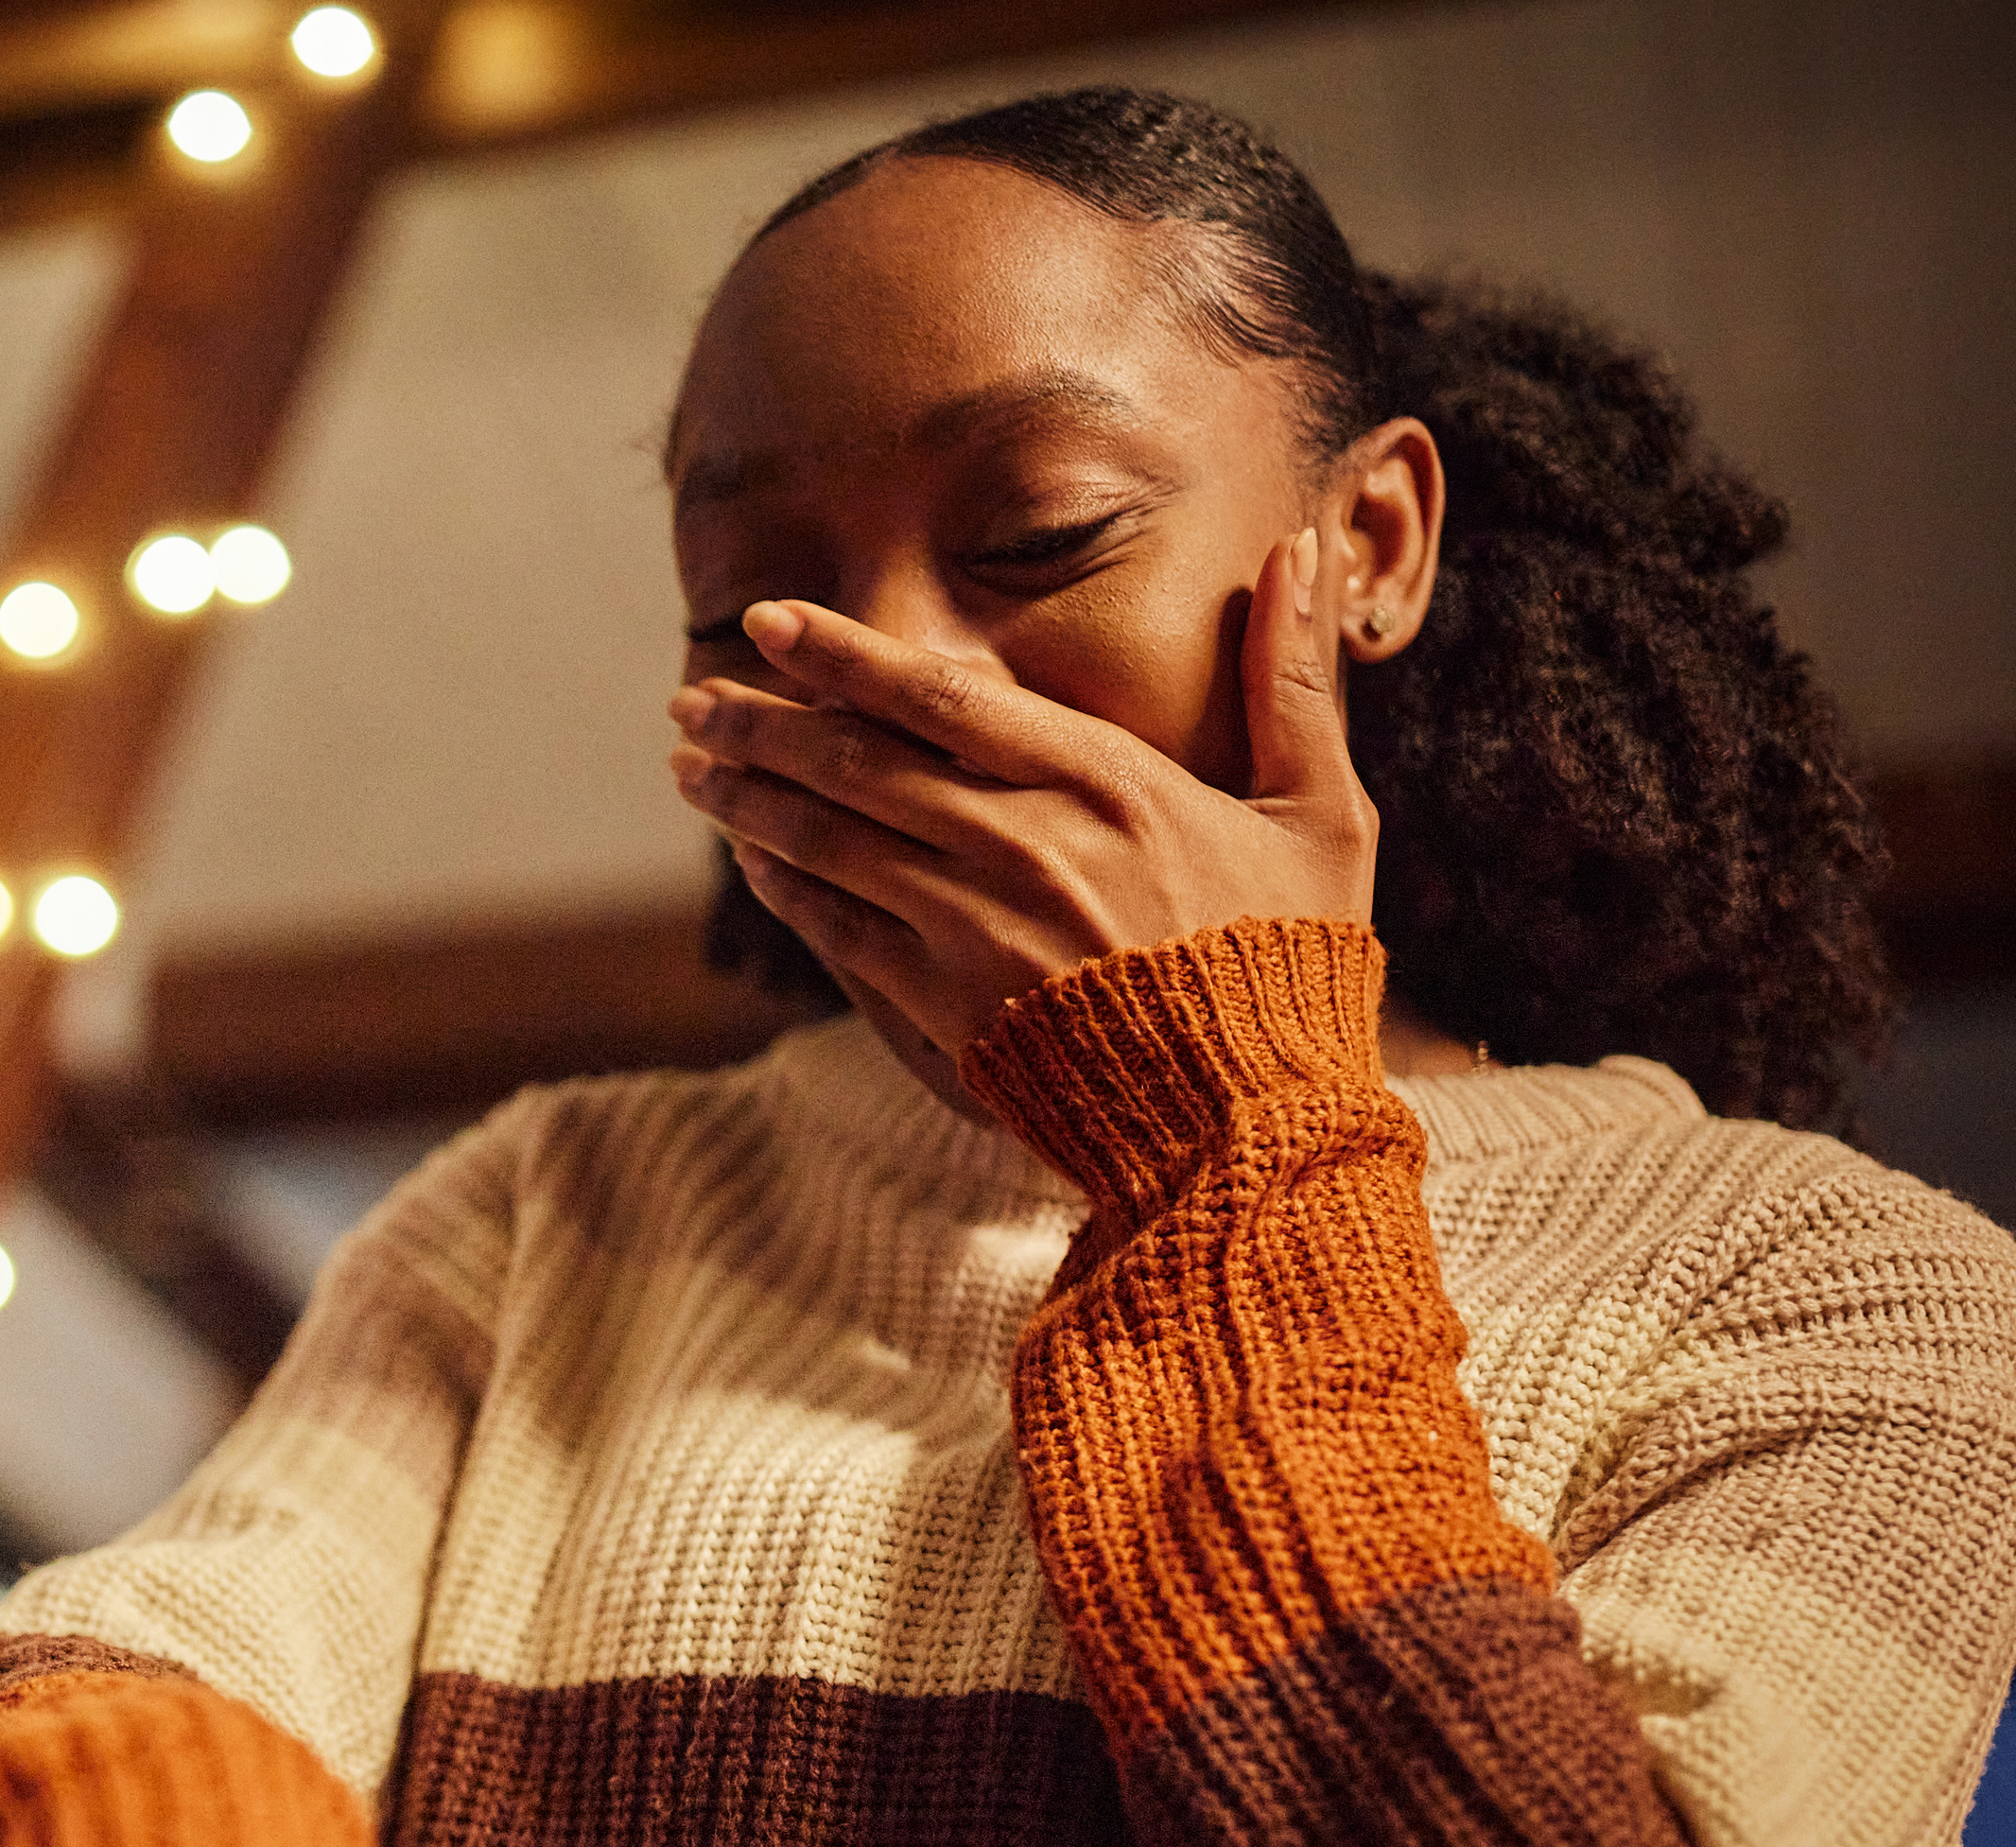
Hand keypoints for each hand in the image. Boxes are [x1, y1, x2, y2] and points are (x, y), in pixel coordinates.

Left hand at [666, 527, 1374, 1051]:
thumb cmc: (1291, 966)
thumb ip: (1294, 683)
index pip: (943, 696)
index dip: (844, 656)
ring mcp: (972, 927)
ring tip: (693, 765)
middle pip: (856, 763)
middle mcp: (1021, 844)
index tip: (771, 620)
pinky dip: (785, 884)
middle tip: (693, 699)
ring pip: (830, 840)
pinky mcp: (944, 1004)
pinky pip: (838, 929)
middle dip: (762, 724)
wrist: (1250, 1125)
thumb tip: (1301, 553)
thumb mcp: (1322, 814)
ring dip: (750, 797)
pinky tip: (750, 855)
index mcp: (1106, 783)